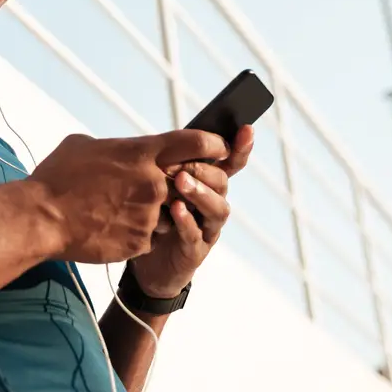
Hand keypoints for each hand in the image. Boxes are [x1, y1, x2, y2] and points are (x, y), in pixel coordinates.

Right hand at [26, 129, 229, 264]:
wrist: (41, 219)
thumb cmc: (56, 178)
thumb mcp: (83, 145)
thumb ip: (114, 146)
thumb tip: (119, 149)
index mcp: (142, 153)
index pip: (195, 143)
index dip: (212, 145)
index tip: (219, 147)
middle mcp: (153, 183)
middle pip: (187, 183)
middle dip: (181, 185)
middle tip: (165, 186)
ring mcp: (150, 215)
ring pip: (169, 214)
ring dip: (156, 213)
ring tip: (122, 211)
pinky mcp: (141, 242)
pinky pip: (150, 237)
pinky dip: (137, 234)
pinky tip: (112, 228)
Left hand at [129, 124, 254, 298]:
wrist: (145, 262)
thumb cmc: (156, 215)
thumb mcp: (161, 185)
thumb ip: (172, 163)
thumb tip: (171, 135)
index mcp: (209, 185)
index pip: (231, 163)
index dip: (240, 147)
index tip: (246, 128)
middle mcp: (213, 205)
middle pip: (222, 183)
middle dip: (206, 170)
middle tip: (184, 161)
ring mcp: (208, 230)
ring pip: (217, 209)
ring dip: (201, 193)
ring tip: (182, 181)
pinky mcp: (195, 252)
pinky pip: (195, 236)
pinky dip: (187, 221)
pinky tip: (176, 209)